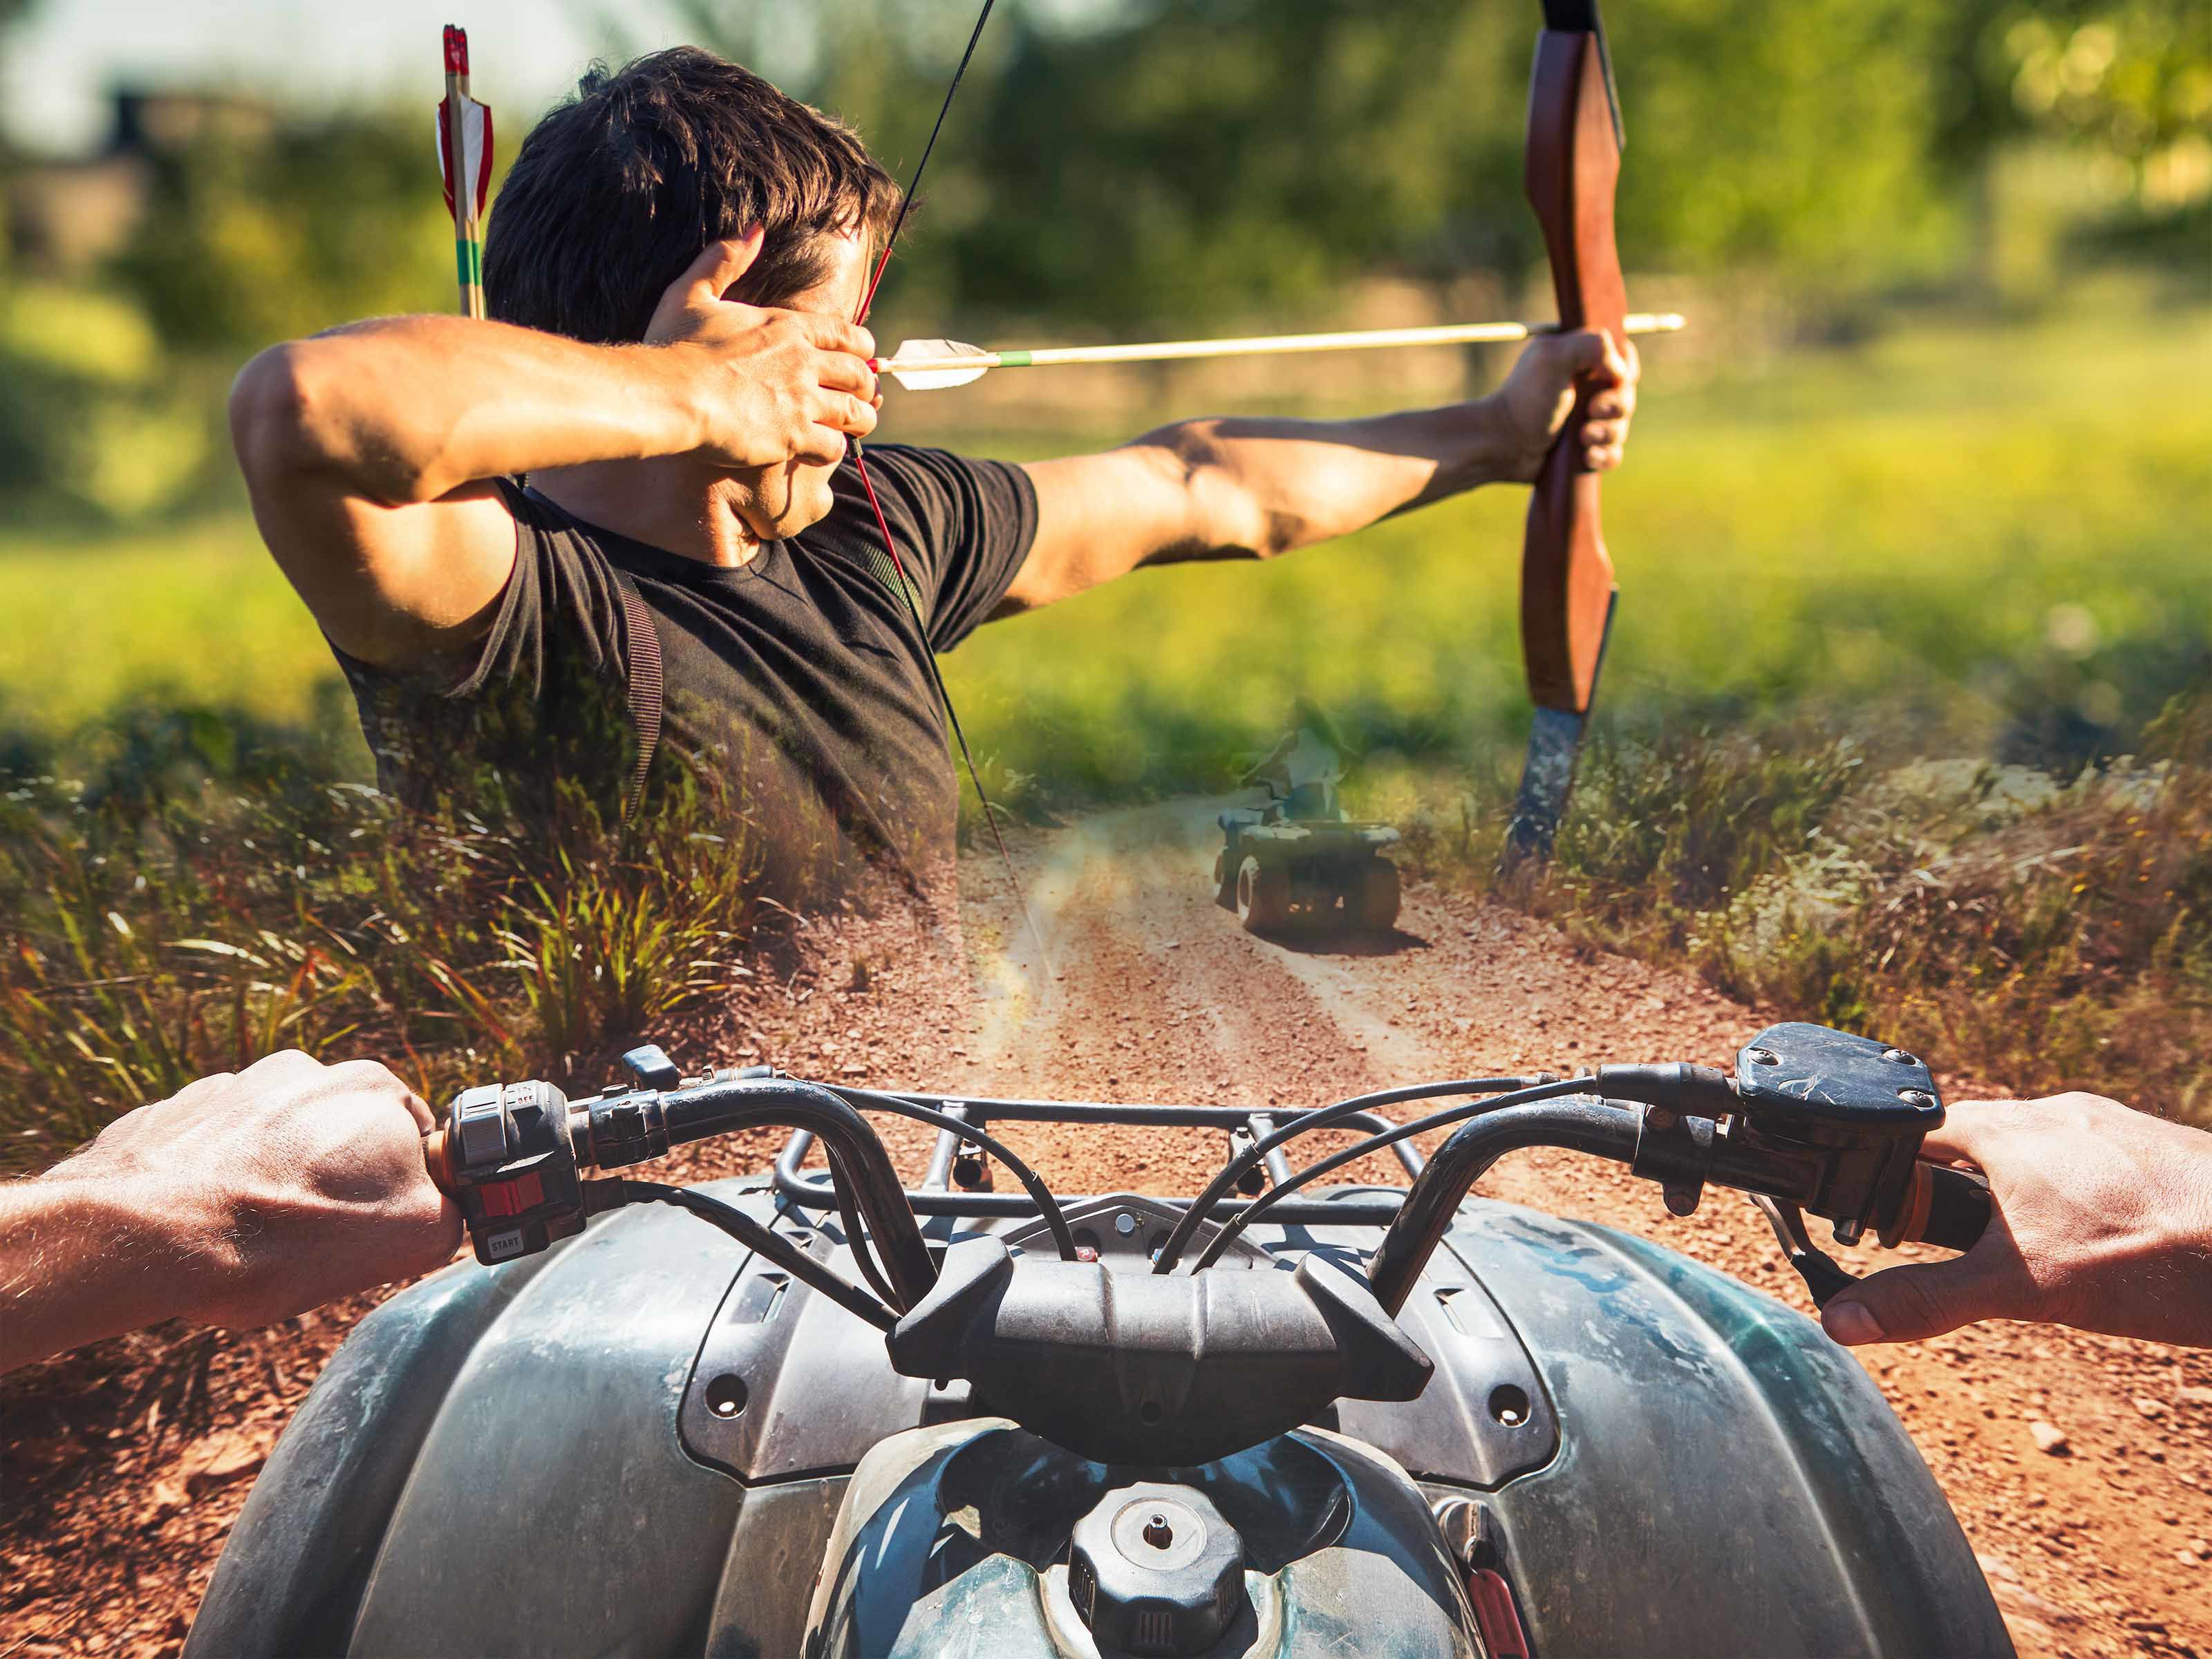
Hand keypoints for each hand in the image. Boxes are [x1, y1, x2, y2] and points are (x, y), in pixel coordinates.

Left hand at [61, 1051, 461, 1329]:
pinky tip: (205, 1227)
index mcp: (372, 1088)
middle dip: (334, 1182)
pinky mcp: (170, 1116)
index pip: (412, 1140)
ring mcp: (229, 1088)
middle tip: (315, 1239)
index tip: (375, 1228)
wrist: (151, 1236)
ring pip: (272, 1145)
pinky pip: (210, 1154)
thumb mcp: (414, 1238)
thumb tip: (442, 1211)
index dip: (400, 1191)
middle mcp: (303, 1072)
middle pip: (340, 1137)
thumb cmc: (287, 1236)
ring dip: (270, 1180)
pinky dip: (213, 1184)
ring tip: (250, 1239)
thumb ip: (450, 1212)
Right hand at [644, 230, 879, 471]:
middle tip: (858, 396)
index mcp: (787, 326)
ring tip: (852, 428)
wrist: (668, 395)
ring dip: (859, 420)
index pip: (847, 334)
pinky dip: (833, 448)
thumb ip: (725, 259)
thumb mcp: (692, 291)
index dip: (859, 348)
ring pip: (856, 413)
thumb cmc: (673, 345)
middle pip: (859, 374)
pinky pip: (834, 446)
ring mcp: (802, 400)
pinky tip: (820, 449)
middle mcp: (803, 361)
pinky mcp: (794, 436)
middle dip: (863, 386)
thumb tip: (755, 227)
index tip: (857, 358)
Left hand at [1492, 328, 1637, 483]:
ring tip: (1582, 438)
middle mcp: (1586, 390)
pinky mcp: (1584, 450)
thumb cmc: (1525, 399)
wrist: (1503, 444)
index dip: (1625, 371)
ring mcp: (1586, 421)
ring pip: (1621, 427)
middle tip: (1590, 411)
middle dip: (1615, 406)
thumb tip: (1621, 370)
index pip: (1624, 359)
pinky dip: (1604, 456)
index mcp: (1580, 361)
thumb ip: (1592, 346)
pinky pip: (1613, 454)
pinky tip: (1586, 457)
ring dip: (1607, 433)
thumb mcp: (1553, 357)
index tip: (1611, 380)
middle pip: (1626, 395)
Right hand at [1822, 1094, 2211, 1348]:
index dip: (1900, 1177)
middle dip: (1970, 1198)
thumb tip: (1842, 1319)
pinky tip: (2110, 1249)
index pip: (1922, 1134)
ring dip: (2030, 1201)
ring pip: (2046, 1158)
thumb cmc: (2147, 1257)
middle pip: (1984, 1146)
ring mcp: (2116, 1128)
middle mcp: (2059, 1114)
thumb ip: (1926, 1298)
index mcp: (2009, 1129)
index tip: (1897, 1223)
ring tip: (2048, 1259)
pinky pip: (2100, 1168)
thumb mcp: (2020, 1288)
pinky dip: (2087, 1204)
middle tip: (1978, 1255)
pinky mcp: (2161, 1151)